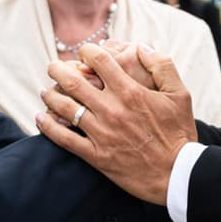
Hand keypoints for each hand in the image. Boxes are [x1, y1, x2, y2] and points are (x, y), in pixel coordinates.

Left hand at [36, 43, 196, 203]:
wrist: (177, 174)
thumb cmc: (179, 132)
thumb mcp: (180, 94)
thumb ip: (162, 65)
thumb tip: (142, 46)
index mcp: (130, 91)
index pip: (98, 61)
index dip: (86, 52)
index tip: (83, 53)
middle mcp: (112, 109)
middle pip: (73, 82)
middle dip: (58, 70)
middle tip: (53, 67)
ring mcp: (101, 133)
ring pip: (65, 108)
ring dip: (50, 96)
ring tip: (45, 91)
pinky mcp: (96, 155)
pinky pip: (64, 139)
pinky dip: (48, 127)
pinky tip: (40, 118)